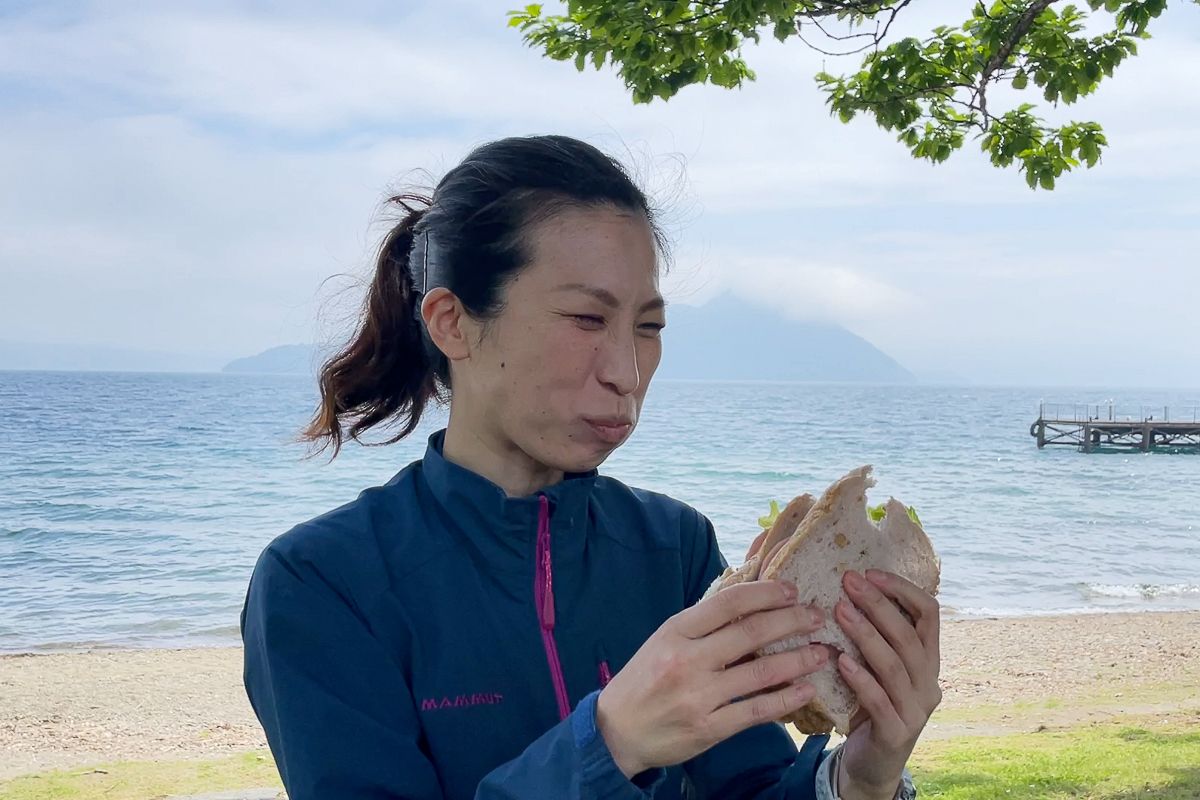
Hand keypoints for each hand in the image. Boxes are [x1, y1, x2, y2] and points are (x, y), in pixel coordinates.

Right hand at [596, 580, 829, 777]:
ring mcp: (699, 695)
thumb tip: (749, 603)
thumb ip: (702, 625)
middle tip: (817, 617)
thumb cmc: (644, 679)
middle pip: (751, 633)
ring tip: (821, 652)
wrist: (616, 730)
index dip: (765, 593)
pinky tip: (806, 690)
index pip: (729, 603)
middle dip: (792, 621)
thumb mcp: (665, 640)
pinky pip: (756, 710)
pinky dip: (786, 699)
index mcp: (676, 631)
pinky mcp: (709, 728)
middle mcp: (687, 660)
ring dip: (798, 660)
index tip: (792, 590)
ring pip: (761, 672)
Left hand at [834, 570, 941, 799]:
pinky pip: (879, 701)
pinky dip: (861, 678)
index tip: (870, 572)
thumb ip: (874, 635)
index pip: (930, 613)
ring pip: (894, 665)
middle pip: (909, 635)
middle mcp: (929, 682)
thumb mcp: (879, 667)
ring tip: (839, 611)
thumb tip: (847, 587)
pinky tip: (840, 660)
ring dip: (866, 634)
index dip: (902, 590)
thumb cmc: (870, 705)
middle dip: (878, 604)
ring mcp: (915, 710)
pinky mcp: (896, 733)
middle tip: (848, 582)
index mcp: (928, 660)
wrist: (872, 763)